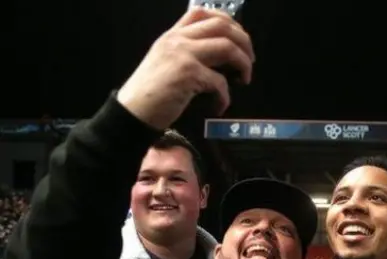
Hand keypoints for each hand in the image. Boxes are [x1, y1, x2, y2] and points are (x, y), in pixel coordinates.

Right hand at [117, 7, 254, 129]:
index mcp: (172, 35)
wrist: (132, 112)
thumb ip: (186, 53)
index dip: (228, 22)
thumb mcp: (164, 62)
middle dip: (244, 42)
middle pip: (223, 26)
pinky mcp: (188, 74)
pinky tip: (219, 106)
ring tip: (244, 79)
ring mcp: (183, 54)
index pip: (203, 12)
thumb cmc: (150, 94)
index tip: (239, 39)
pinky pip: (220, 81)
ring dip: (243, 64)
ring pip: (227, 47)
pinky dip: (225, 96)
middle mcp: (178, 40)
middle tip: (250, 60)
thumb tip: (220, 57)